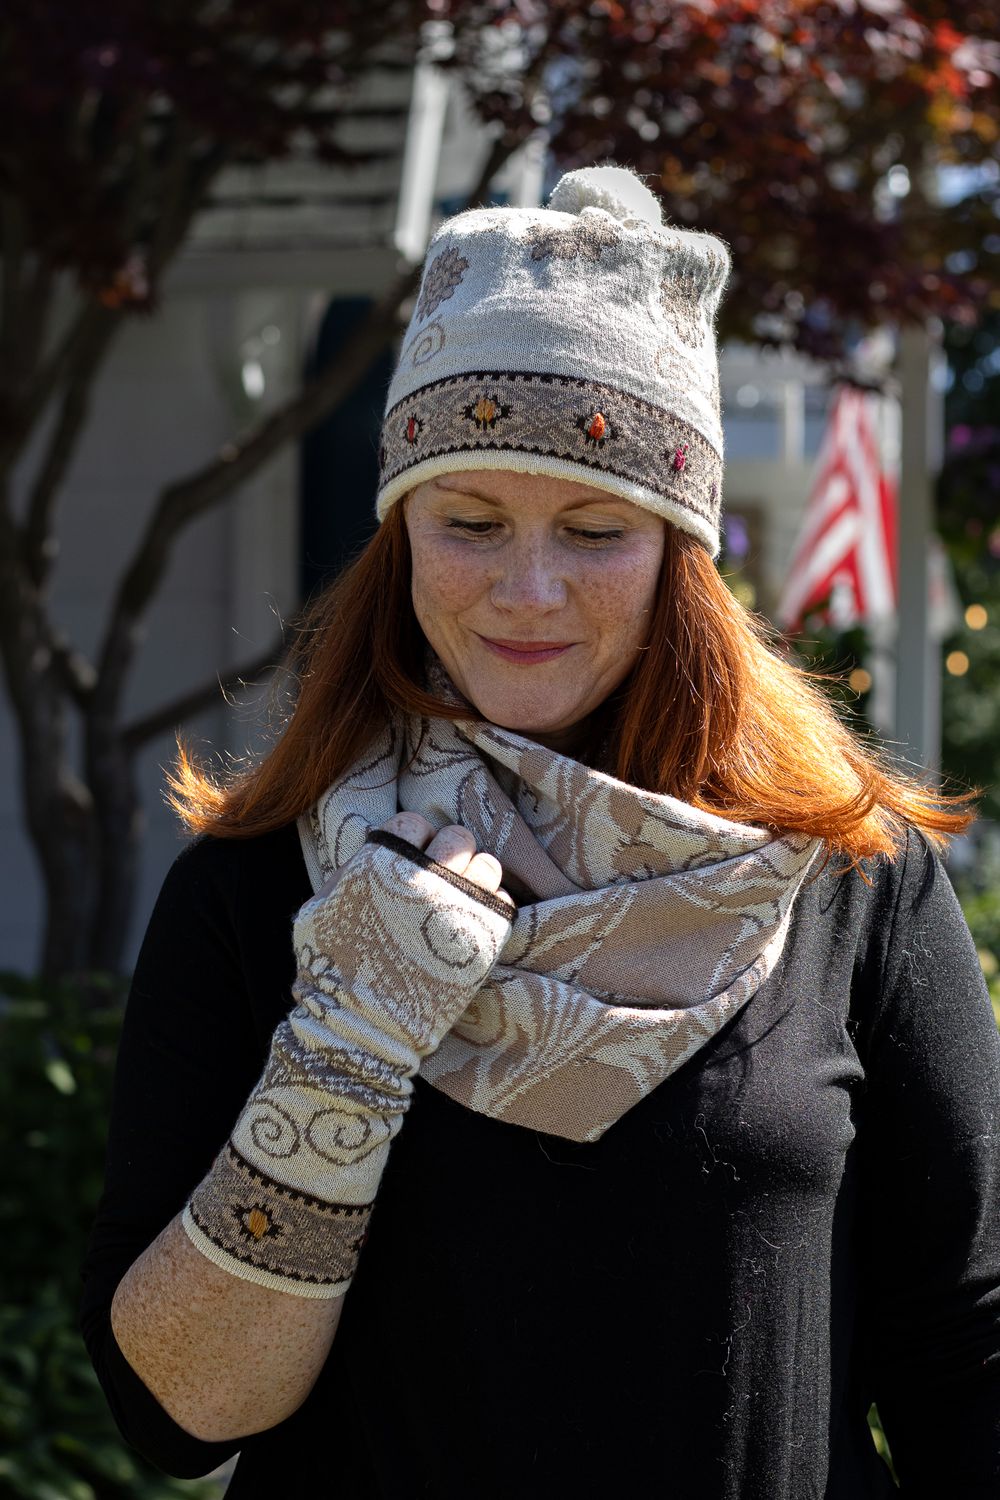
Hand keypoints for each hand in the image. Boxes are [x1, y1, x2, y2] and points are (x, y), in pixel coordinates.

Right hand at [294, 813, 514, 1061]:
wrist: (362, 1028)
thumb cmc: (332, 971)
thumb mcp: (317, 910)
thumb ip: (346, 873)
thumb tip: (371, 848)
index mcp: (382, 864)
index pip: (413, 822)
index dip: (412, 839)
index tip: (411, 859)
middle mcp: (424, 878)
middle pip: (457, 837)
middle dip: (449, 853)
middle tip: (441, 877)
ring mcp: (457, 907)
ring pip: (488, 865)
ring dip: (477, 876)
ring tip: (463, 898)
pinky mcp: (482, 939)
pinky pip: (504, 903)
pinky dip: (492, 908)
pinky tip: (474, 922)